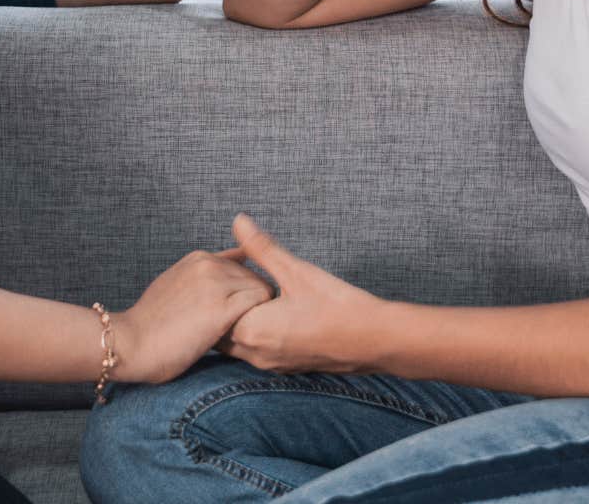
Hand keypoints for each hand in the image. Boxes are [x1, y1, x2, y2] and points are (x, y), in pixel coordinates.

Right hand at [112, 248, 272, 384]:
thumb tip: (222, 274)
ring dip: (260, 311)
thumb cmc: (152, 324)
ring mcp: (215, 284)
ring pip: (262, 289)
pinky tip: (246, 336)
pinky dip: (260, 319)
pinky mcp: (221, 308)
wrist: (129, 344)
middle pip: (256, 276)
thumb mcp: (174, 286)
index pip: (243, 266)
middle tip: (244, 326)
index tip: (237, 313)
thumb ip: (200, 277)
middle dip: (254, 301)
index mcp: (199, 258)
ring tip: (245, 332)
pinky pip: (259, 304)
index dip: (244, 291)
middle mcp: (209, 264)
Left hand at [216, 214, 382, 374]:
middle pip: (219, 331)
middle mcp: (255, 354)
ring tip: (246, 295)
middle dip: (221, 307)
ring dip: (237, 320)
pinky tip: (268, 312)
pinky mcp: (285, 367)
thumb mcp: (297, 271)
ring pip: (236, 343)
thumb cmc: (338, 305)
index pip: (212, 312)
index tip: (221, 270)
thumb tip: (238, 221)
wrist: (376, 341)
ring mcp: (270, 365)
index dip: (214, 290)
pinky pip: (255, 350)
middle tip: (228, 281)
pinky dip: (253, 332)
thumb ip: (262, 248)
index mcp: (252, 331)